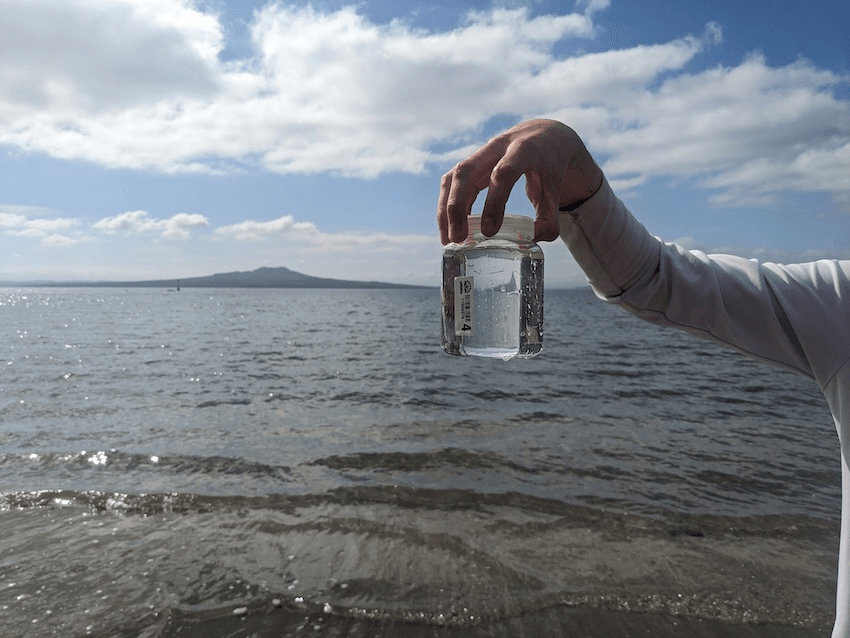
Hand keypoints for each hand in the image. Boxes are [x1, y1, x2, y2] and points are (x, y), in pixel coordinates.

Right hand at [437, 119, 602, 244]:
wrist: (543, 135)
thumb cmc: (549, 164)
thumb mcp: (556, 189)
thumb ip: (549, 217)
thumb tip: (532, 240)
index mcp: (524, 150)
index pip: (503, 172)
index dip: (493, 203)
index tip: (489, 232)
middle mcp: (497, 147)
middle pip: (466, 173)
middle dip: (457, 207)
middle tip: (458, 239)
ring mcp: (480, 153)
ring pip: (453, 178)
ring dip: (445, 210)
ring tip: (448, 239)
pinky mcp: (471, 162)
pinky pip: (451, 183)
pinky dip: (446, 206)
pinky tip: (448, 229)